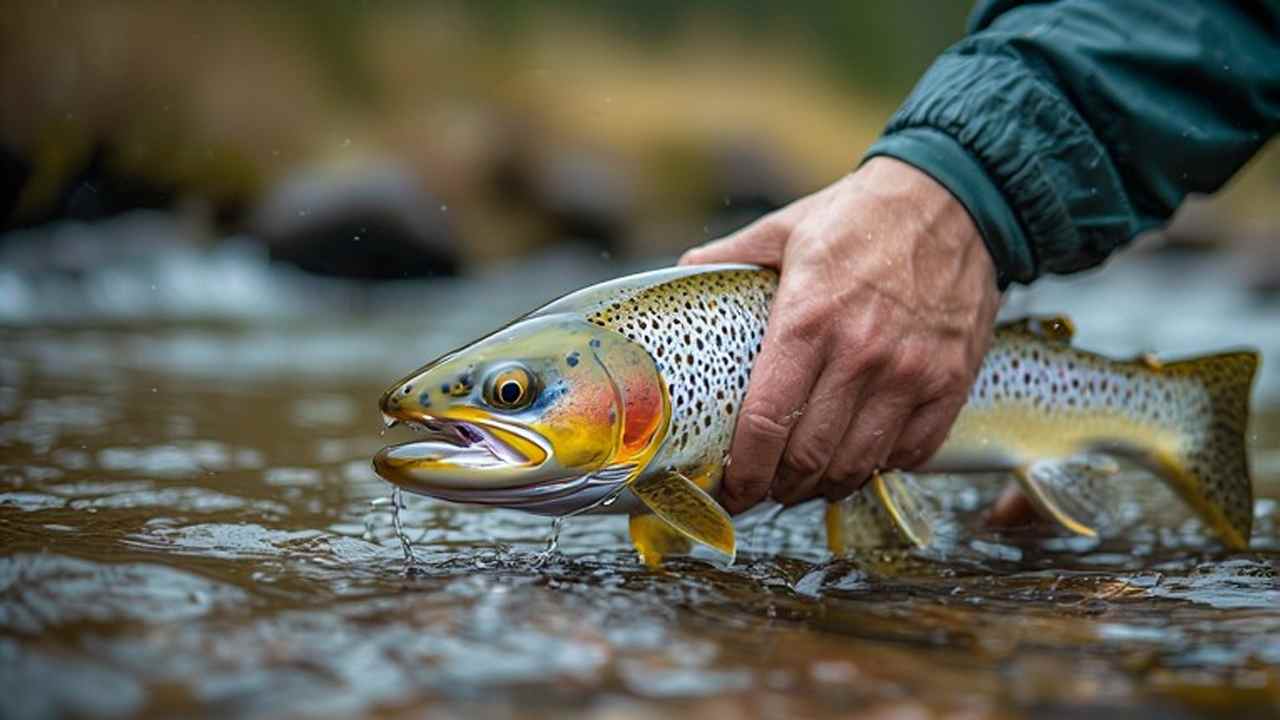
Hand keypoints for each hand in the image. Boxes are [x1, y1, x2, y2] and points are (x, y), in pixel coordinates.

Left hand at [680, 156, 1000, 512]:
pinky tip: (860, 456)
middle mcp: (860, 354)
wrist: (955, 198)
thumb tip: (679, 275)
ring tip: (806, 482)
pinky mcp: (952, 381)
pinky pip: (913, 452)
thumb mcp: (784, 228)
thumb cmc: (861, 216)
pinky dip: (881, 466)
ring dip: (825, 486)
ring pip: (858, 464)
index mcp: (807, 319)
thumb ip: (728, 257)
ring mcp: (911, 373)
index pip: (766, 422)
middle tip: (764, 489)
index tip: (731, 490)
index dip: (744, 471)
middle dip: (778, 488)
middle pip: (809, 457)